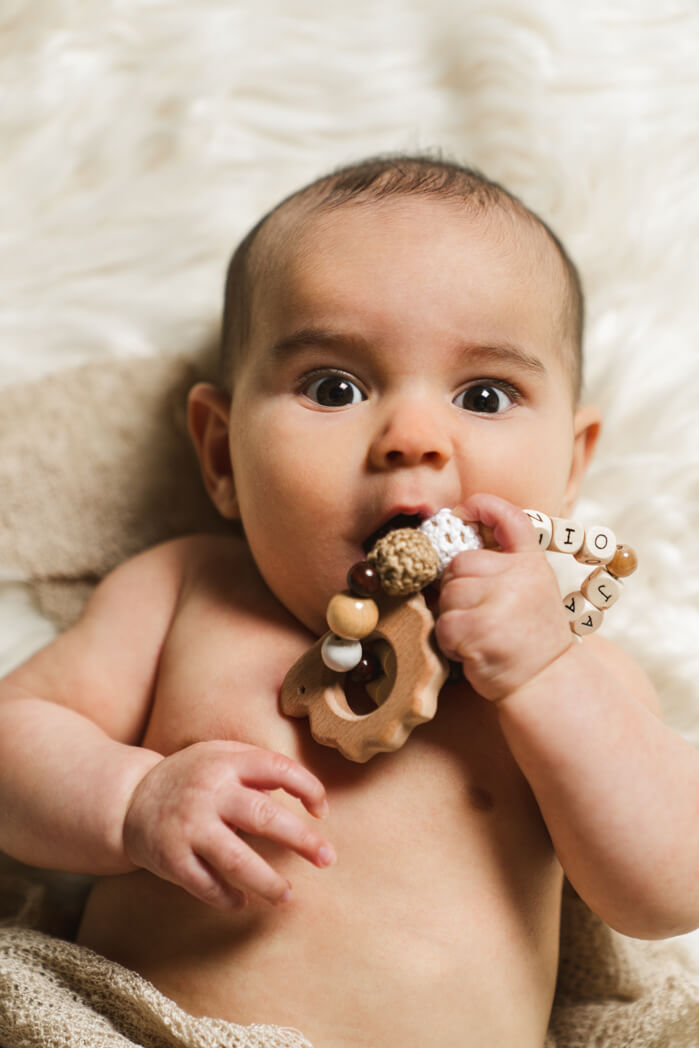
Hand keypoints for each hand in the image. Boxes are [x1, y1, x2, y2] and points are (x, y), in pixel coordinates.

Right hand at [123, 740, 333, 908]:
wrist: (130, 799)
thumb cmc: (191, 778)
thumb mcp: (221, 756)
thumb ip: (258, 768)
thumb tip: (305, 795)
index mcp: (226, 762)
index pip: (278, 768)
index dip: (308, 787)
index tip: (321, 811)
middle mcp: (208, 793)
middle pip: (262, 817)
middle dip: (301, 840)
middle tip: (327, 858)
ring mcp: (188, 827)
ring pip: (236, 860)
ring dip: (267, 882)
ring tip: (287, 895)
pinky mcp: (171, 859)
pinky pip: (205, 885)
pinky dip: (227, 898)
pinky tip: (242, 902)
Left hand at [435, 494, 573, 701]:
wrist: (546, 682)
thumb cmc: (528, 637)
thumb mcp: (530, 590)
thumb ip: (502, 565)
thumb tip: (452, 551)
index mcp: (531, 563)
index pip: (510, 520)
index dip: (482, 507)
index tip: (462, 512)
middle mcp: (519, 576)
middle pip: (459, 564)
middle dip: (459, 589)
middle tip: (481, 615)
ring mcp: (500, 602)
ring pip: (448, 594)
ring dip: (454, 617)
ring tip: (481, 634)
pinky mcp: (480, 629)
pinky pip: (444, 623)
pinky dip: (451, 641)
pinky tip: (474, 650)